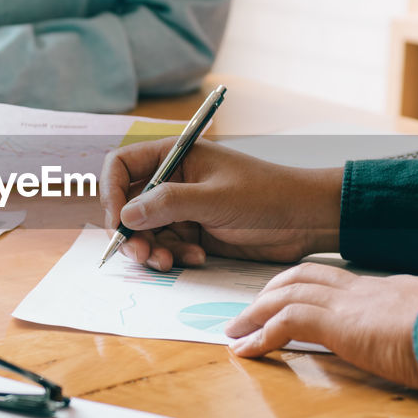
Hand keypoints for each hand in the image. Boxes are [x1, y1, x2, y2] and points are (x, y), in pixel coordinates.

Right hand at [99, 138, 341, 270]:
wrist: (306, 219)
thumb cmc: (267, 195)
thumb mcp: (215, 198)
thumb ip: (168, 204)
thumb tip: (125, 215)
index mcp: (175, 156)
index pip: (122, 166)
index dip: (111, 192)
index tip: (118, 221)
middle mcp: (174, 180)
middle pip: (129, 205)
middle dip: (132, 232)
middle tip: (141, 256)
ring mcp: (184, 207)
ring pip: (146, 231)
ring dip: (152, 249)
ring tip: (170, 262)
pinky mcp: (195, 232)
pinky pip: (167, 246)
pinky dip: (174, 256)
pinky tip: (196, 258)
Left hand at [226, 264, 417, 389]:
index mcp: (389, 292)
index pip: (337, 282)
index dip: (307, 289)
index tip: (290, 302)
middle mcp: (365, 291)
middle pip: (304, 278)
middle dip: (272, 292)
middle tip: (249, 312)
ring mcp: (351, 304)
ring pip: (287, 295)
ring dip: (256, 312)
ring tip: (236, 332)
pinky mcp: (340, 324)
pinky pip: (286, 323)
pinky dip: (261, 335)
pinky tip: (247, 352)